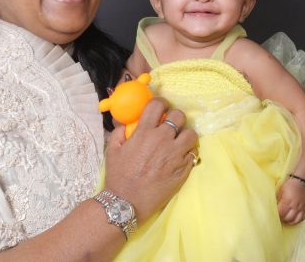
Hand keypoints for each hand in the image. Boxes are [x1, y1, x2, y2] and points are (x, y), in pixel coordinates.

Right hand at [104, 98, 197, 222]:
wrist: (127, 202)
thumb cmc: (118, 176)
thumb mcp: (112, 150)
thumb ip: (119, 133)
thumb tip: (125, 123)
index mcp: (144, 132)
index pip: (158, 105)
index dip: (161, 102)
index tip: (161, 107)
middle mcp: (162, 140)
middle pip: (179, 116)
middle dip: (175, 117)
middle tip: (171, 124)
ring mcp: (175, 154)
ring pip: (191, 134)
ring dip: (186, 134)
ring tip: (179, 140)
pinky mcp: (183, 169)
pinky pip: (193, 153)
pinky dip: (188, 153)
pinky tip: (180, 156)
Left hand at [276, 177, 304, 223]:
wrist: (300, 181)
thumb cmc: (288, 185)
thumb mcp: (280, 191)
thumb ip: (278, 201)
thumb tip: (274, 208)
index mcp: (287, 201)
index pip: (281, 213)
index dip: (277, 215)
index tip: (274, 215)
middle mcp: (295, 206)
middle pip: (288, 218)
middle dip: (283, 219)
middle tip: (280, 217)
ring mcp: (302, 208)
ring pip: (296, 220)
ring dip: (290, 221)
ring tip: (286, 220)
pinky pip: (303, 218)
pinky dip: (298, 220)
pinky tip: (294, 219)